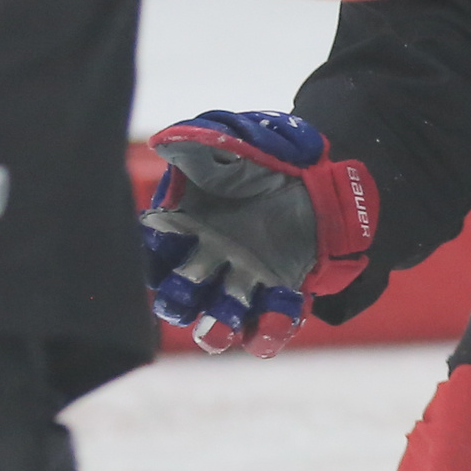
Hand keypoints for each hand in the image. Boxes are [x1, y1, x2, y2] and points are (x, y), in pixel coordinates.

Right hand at [140, 111, 376, 357]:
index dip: (151, 257)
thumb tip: (163, 143)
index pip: (154, 251)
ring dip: (215, 330)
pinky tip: (280, 306)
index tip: (162, 249)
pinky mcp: (280, 293)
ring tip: (223, 328)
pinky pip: (268, 327)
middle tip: (182, 299)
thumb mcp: (231, 140)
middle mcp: (210, 258)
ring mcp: (244, 280)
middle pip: (178, 297)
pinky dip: (271, 329)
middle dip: (175, 303)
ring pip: (218, 322)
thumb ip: (195, 143)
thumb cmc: (267, 154)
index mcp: (188, 223)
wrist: (319, 172)